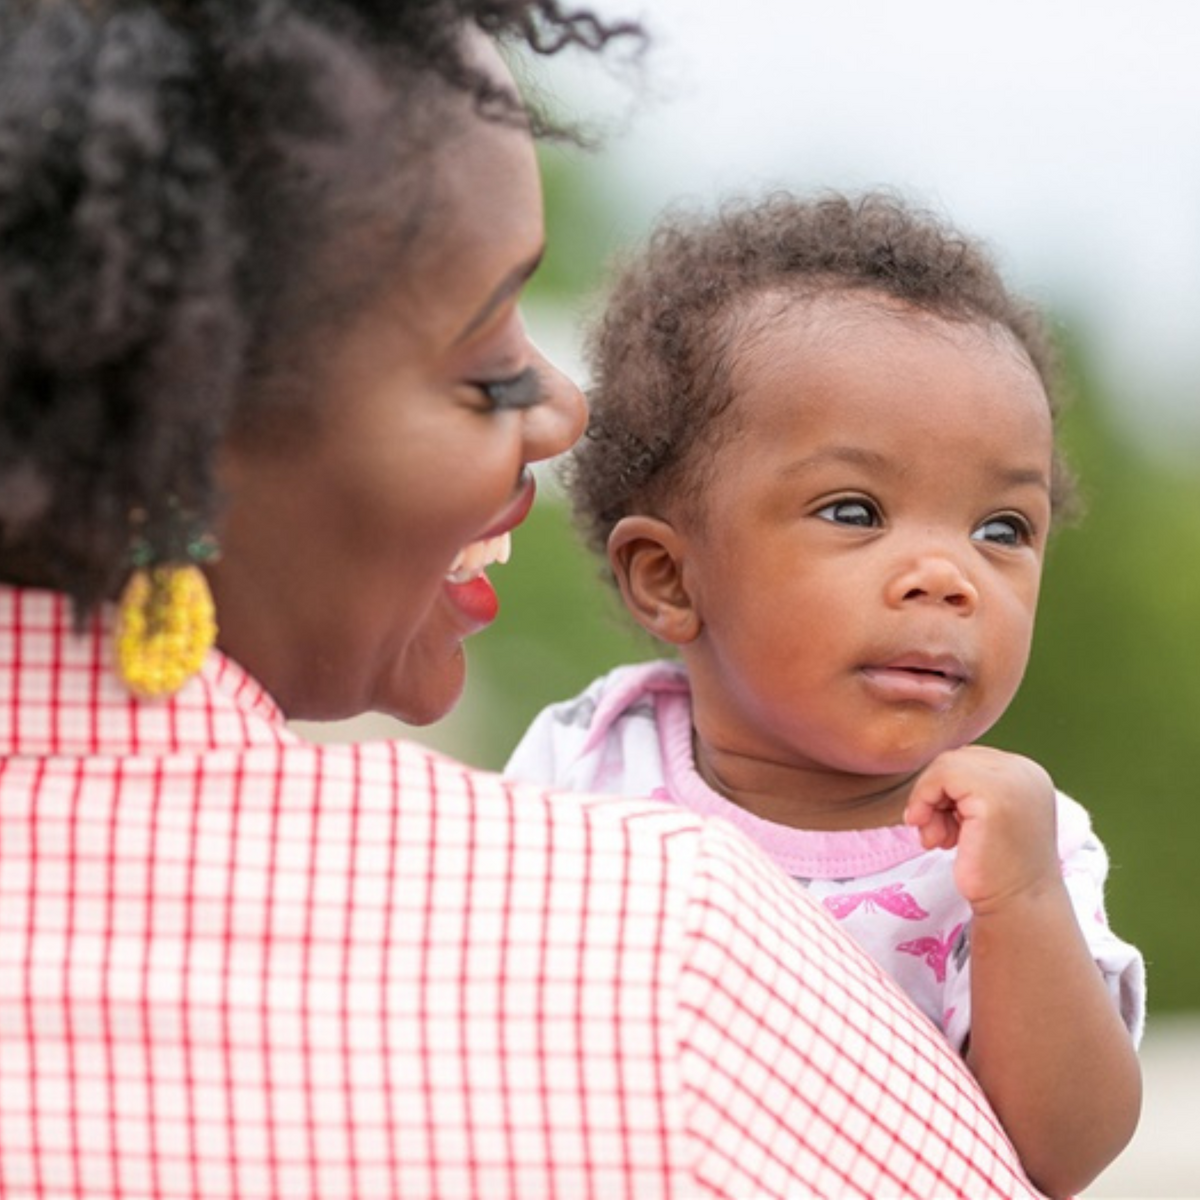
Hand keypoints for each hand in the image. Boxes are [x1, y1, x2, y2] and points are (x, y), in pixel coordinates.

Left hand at [904, 746, 1059, 914]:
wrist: (1017, 906)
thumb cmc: (996, 868)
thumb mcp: (984, 816)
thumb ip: (967, 789)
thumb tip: (928, 774)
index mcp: (1027, 774)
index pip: (969, 760)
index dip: (948, 791)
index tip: (949, 825)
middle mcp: (1024, 771)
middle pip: (954, 760)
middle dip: (936, 796)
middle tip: (937, 834)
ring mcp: (1012, 781)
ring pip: (944, 766)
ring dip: (927, 802)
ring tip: (938, 838)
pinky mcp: (993, 796)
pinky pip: (940, 776)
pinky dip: (924, 801)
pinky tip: (934, 837)